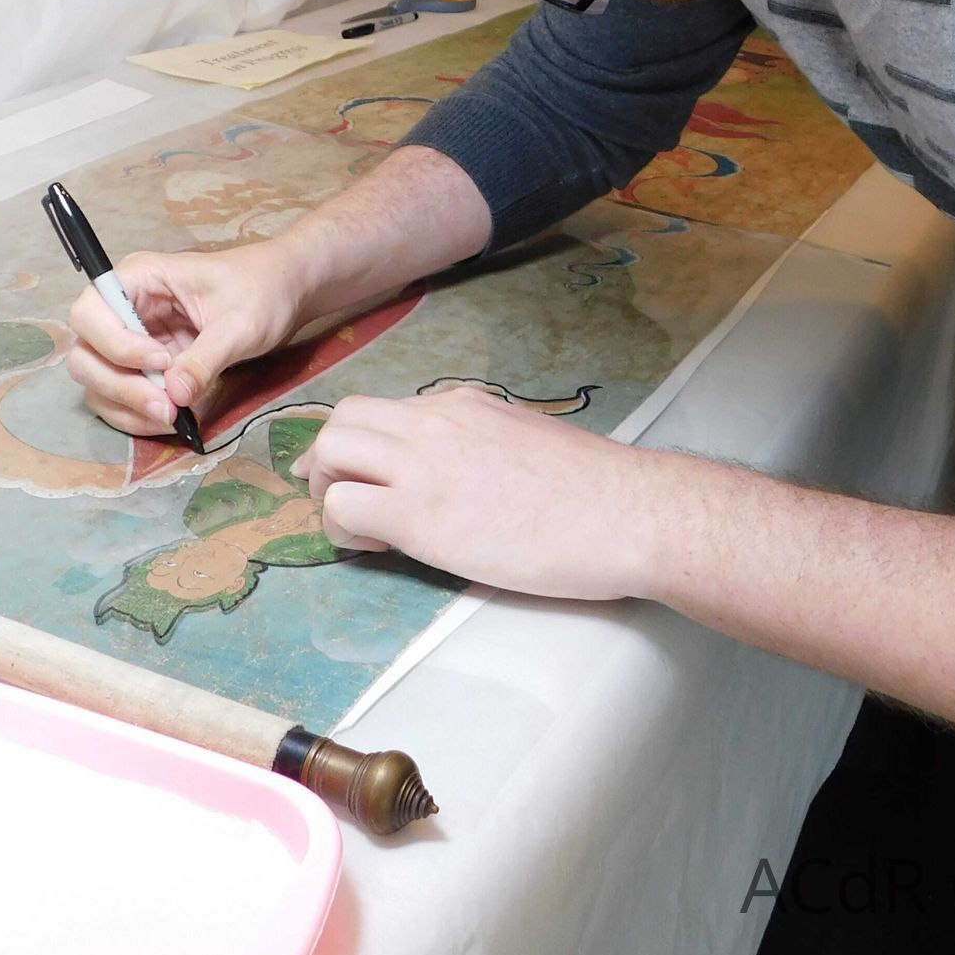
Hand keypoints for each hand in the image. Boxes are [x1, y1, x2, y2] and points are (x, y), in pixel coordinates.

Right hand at [67, 243, 304, 436]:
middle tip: (166, 407)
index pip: (90, 312)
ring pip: (98, 381)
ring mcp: (131, 341)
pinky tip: (172, 420)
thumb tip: (174, 397)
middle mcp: (124, 309)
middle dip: (120, 386)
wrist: (284, 294)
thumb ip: (205, 359)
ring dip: (127, 407)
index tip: (161, 361)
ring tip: (173, 418)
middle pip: (86, 354)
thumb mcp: (239, 323)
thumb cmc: (261, 289)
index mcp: (139, 278)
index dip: (115, 344)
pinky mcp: (144, 367)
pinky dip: (137, 414)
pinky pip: (121, 397)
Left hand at [292, 386, 673, 599]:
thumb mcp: (526, 438)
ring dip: (328, 490)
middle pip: (343, 419)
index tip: (359, 473)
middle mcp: (434, 422)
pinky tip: (379, 549)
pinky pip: (345, 508)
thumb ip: (481, 442)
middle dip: (328, 460)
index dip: (362, 444)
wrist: (626, 511)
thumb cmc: (594, 490)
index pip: (384, 409)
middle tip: (343, 499)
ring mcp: (423, 465)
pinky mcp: (420, 516)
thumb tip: (458, 470)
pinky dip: (344, 528)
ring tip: (359, 528)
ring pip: (330, 453)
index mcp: (462, 405)